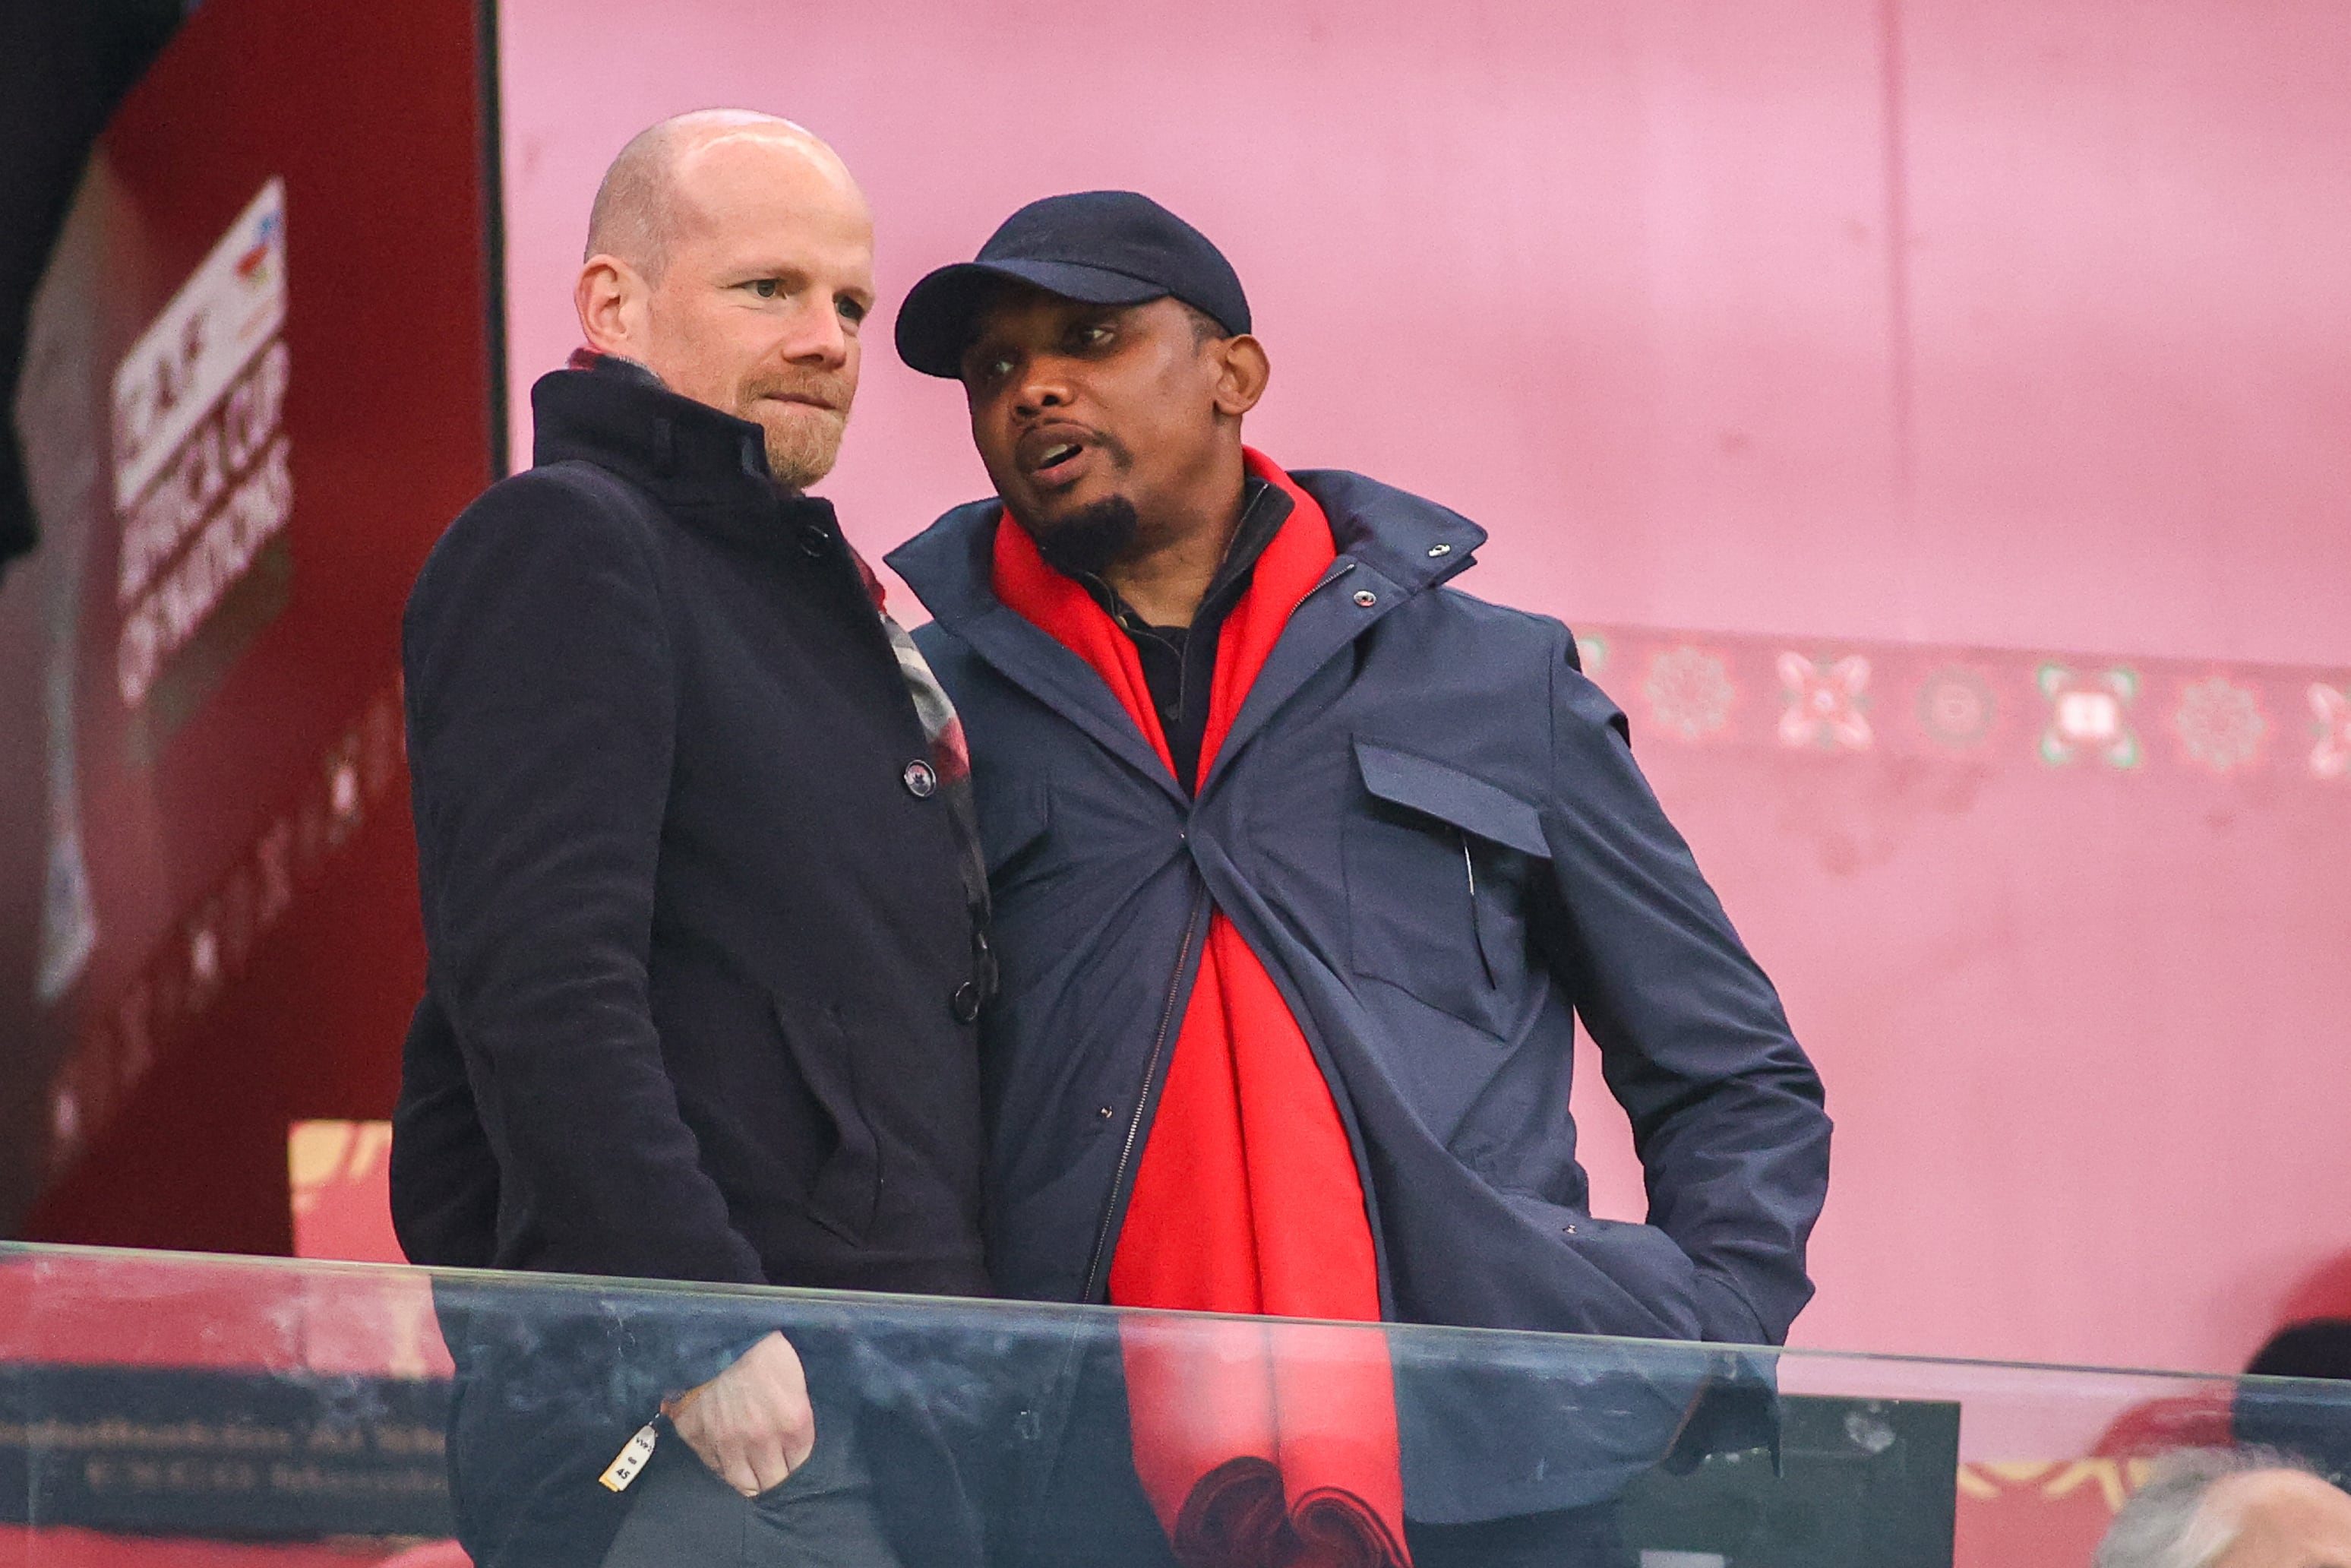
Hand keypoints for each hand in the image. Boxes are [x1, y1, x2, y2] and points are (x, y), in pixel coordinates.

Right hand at [666, 1331, 816, 1495]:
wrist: (720, 1331)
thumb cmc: (767, 1350)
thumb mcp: (797, 1382)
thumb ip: (798, 1420)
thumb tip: (795, 1448)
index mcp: (792, 1424)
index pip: (797, 1470)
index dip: (793, 1467)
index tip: (789, 1463)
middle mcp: (760, 1440)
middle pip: (770, 1483)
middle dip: (773, 1478)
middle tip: (771, 1469)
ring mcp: (725, 1441)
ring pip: (740, 1482)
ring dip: (747, 1478)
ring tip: (749, 1468)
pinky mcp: (697, 1436)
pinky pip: (712, 1466)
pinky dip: (721, 1463)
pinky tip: (727, 1450)